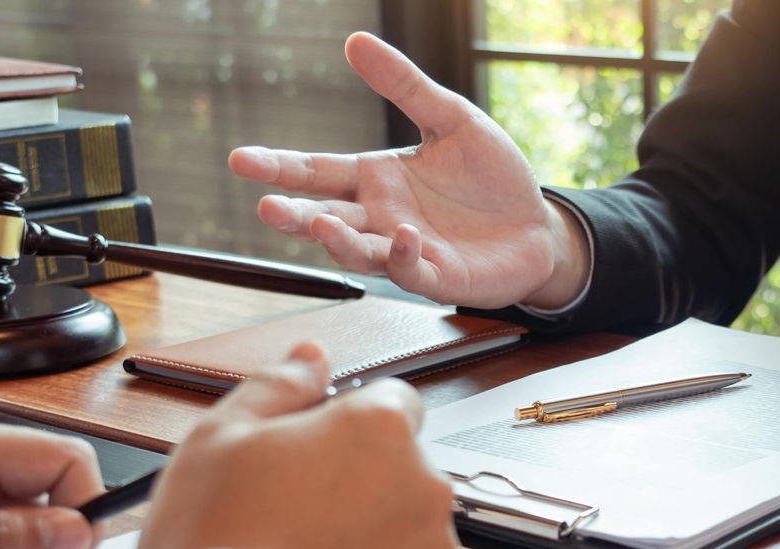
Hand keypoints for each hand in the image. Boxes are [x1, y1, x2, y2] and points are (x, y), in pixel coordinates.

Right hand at [137, 343, 459, 548]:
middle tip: (297, 519)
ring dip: (375, 543)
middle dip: (360, 487)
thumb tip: (309, 357)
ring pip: (409, 534)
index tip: (317, 453)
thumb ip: (277, 387)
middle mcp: (423, 488)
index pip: (390, 401)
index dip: (348, 425)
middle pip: (401, 471)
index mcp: (378, 430)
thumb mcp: (219, 439)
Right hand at [230, 32, 589, 309]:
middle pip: (324, 216)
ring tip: (318, 223)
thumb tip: (356, 41)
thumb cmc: (491, 177)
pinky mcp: (437, 277)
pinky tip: (402, 235)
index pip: (317, 171)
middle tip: (267, 205)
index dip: (279, 166)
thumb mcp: (452, 119)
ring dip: (336, 240)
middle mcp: (380, 216)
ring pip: (357, 250)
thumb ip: (406, 86)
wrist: (538, 225)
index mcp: (375, 178)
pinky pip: (410, 271)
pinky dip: (401, 255)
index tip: (241, 159)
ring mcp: (404, 250)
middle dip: (293, 214)